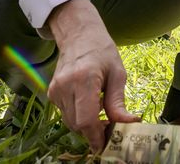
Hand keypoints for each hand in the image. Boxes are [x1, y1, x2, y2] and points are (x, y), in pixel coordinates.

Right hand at [48, 0, 139, 152]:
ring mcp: (55, 89)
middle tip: (110, 128)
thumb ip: (118, 102)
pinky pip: (65, 113)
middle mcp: (65, 85)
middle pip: (77, 124)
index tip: (107, 144)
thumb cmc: (102, 51)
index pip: (86, 119)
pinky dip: (78, 115)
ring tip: (101, 112)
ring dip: (86, 124)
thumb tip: (127, 124)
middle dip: (93, 132)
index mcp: (84, 78)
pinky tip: (88, 102)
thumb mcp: (117, 73)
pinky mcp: (52, 92)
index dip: (96, 136)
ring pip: (70, 122)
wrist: (79, 34)